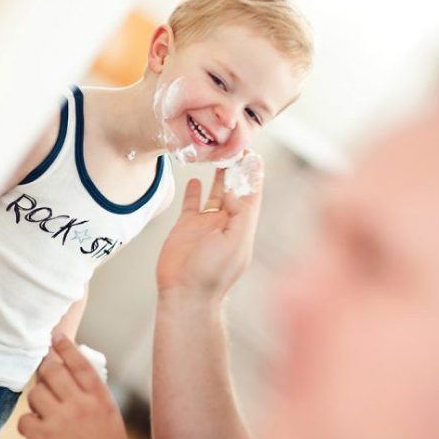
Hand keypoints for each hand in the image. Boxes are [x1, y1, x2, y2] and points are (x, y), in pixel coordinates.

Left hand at [19, 334, 128, 438]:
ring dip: (36, 401)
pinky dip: (27, 424)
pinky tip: (34, 431)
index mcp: (99, 398)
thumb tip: (76, 386)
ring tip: (43, 412)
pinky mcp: (41, 436)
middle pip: (52, 372)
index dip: (65, 347)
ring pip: (35, 394)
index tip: (56, 338)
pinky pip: (25, 418)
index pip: (79, 363)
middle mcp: (79, 404)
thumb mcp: (111, 421)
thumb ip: (94, 401)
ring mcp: (59, 419)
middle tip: (43, 375)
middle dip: (44, 370)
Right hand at [157, 161, 263, 301]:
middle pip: (234, 189)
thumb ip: (239, 213)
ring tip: (218, 154)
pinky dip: (195, 190)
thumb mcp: (234, 242)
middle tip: (235, 145)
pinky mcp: (186, 227)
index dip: (254, 174)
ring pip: (215, 192)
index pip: (252, 194)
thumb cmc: (212, 273)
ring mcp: (206, 224)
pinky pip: (192, 203)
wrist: (184, 293)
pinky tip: (196, 178)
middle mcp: (226, 222)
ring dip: (218, 175)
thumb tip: (232, 190)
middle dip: (236, 169)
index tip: (253, 153)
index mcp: (242, 226)